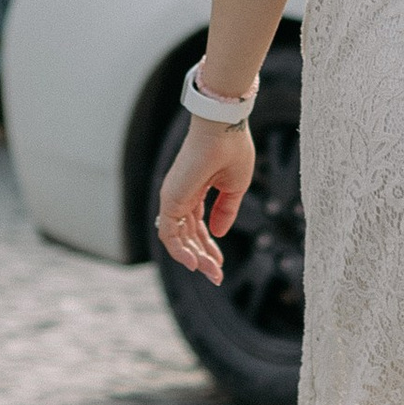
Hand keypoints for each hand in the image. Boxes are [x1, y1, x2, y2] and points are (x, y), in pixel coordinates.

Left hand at [156, 112, 256, 280]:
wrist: (225, 129)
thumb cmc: (232, 150)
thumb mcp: (234, 187)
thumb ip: (226, 211)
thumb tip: (219, 233)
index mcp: (195, 191)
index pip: (196, 227)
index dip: (207, 247)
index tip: (219, 264)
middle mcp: (181, 195)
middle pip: (187, 236)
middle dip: (202, 258)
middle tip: (217, 276)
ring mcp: (173, 197)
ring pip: (177, 239)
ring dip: (194, 258)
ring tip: (211, 273)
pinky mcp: (170, 199)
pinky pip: (169, 233)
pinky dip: (179, 250)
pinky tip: (194, 264)